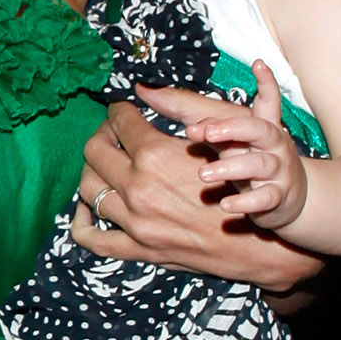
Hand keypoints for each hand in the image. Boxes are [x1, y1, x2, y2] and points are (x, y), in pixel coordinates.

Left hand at [71, 100, 323, 291]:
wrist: (259, 241)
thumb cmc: (241, 185)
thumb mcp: (215, 141)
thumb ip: (177, 113)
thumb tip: (143, 90)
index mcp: (154, 156)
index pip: (119, 122)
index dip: (119, 111)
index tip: (122, 111)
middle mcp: (138, 188)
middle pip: (94, 151)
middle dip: (102, 135)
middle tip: (112, 134)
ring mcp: (135, 223)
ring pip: (88, 189)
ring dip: (92, 171)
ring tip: (103, 165)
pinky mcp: (138, 250)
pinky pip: (92, 238)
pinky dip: (81, 221)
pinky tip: (85, 208)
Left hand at [138, 62, 307, 230]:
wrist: (289, 198)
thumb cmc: (246, 157)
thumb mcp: (223, 134)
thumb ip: (186, 112)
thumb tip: (142, 89)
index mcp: (260, 124)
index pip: (265, 101)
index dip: (265, 83)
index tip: (257, 65)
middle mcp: (272, 144)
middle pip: (259, 129)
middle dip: (233, 128)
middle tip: (205, 132)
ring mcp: (277, 170)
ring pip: (260, 164)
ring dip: (231, 167)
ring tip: (203, 175)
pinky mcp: (277, 196)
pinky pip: (265, 198)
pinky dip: (245, 202)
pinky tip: (226, 205)